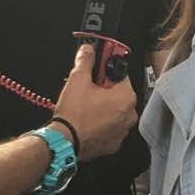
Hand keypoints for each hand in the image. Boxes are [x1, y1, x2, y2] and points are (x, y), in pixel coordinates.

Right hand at [54, 45, 137, 160]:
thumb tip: (88, 50)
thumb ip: (85, 61)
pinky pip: (110, 128)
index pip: (120, 75)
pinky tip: (88, 121)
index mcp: (126, 97)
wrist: (64, 142)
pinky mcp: (113, 144)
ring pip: (114, 112)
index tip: (97, 71)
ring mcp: (122, 131)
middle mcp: (129, 115)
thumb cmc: (74, 114)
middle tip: (87, 90)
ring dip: (103, 107)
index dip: (105, 71)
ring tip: (85, 107)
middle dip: (104, 90)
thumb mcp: (78, 80)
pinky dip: (101, 124)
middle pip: (118, 94)